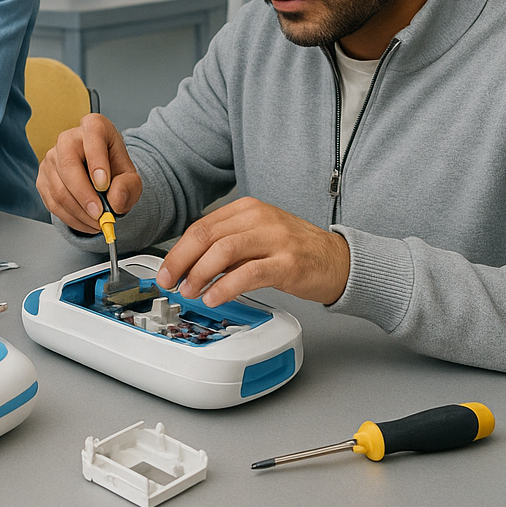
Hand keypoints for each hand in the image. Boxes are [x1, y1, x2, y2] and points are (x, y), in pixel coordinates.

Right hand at [36, 113, 141, 232]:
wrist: (100, 176)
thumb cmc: (114, 169)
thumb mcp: (131, 177)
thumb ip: (128, 187)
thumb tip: (115, 200)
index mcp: (93, 127)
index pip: (92, 138)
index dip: (96, 163)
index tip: (104, 185)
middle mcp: (67, 139)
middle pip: (68, 166)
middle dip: (84, 195)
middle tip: (99, 214)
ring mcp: (51, 158)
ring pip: (59, 189)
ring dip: (79, 212)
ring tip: (98, 222)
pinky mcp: (43, 178)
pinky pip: (53, 202)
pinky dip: (71, 218)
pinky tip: (85, 222)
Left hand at [156, 197, 350, 305]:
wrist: (339, 261)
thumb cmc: (295, 251)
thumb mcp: (257, 238)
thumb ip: (226, 246)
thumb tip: (188, 265)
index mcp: (247, 209)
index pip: (201, 227)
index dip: (178, 250)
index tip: (166, 270)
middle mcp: (259, 218)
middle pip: (206, 236)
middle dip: (181, 261)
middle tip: (170, 282)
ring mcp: (275, 239)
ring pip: (224, 251)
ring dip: (199, 274)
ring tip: (190, 291)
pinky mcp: (288, 263)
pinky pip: (248, 273)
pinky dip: (225, 286)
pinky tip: (214, 297)